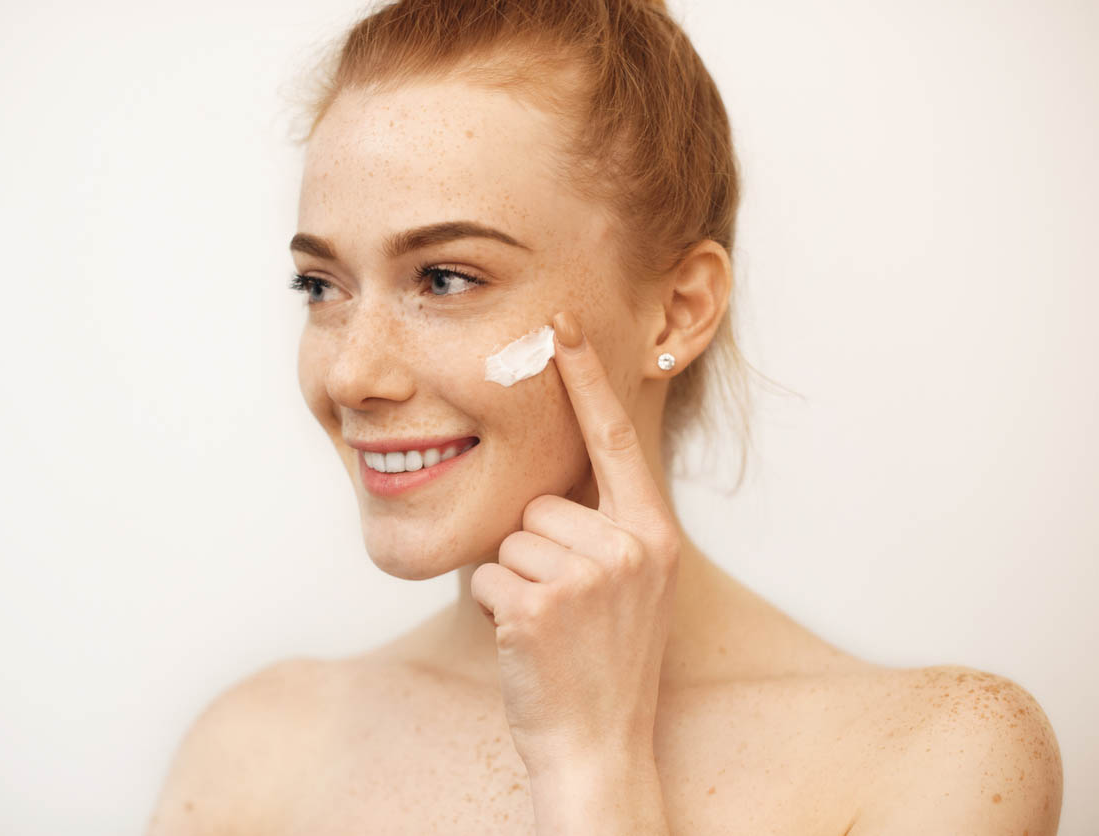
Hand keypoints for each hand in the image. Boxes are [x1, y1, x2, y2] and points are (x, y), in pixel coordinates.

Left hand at [470, 310, 682, 774]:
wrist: (598, 743)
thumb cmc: (605, 661)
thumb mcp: (632, 586)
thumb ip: (606, 527)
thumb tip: (554, 481)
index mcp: (654, 534)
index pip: (616, 439)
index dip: (586, 379)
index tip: (562, 325)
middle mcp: (630, 547)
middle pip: (541, 503)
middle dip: (534, 550)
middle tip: (563, 609)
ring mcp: (588, 576)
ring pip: (508, 539)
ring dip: (512, 581)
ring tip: (548, 627)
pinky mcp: (541, 603)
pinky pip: (486, 575)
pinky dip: (490, 608)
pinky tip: (525, 642)